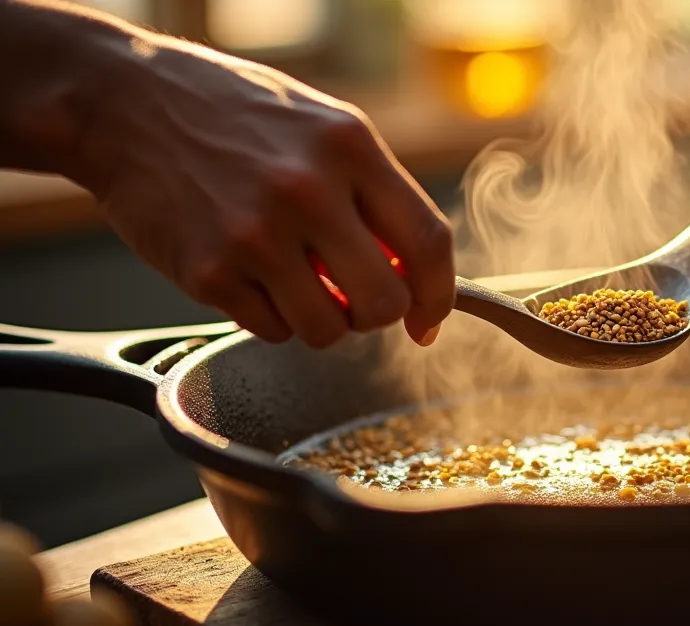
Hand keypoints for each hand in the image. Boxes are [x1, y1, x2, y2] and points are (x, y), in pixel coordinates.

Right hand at [82, 37, 453, 347]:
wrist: (123, 105)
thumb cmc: (234, 116)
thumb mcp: (322, 128)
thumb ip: (374, 193)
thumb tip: (416, 276)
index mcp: (349, 148)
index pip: (427, 241)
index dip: (439, 295)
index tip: (429, 320)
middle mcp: (307, 191)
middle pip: (384, 302)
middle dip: (376, 314)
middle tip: (353, 297)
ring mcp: (256, 235)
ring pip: (328, 330)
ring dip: (322, 321)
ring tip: (296, 281)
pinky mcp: (210, 272)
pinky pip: (271, 331)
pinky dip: (270, 316)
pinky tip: (251, 274)